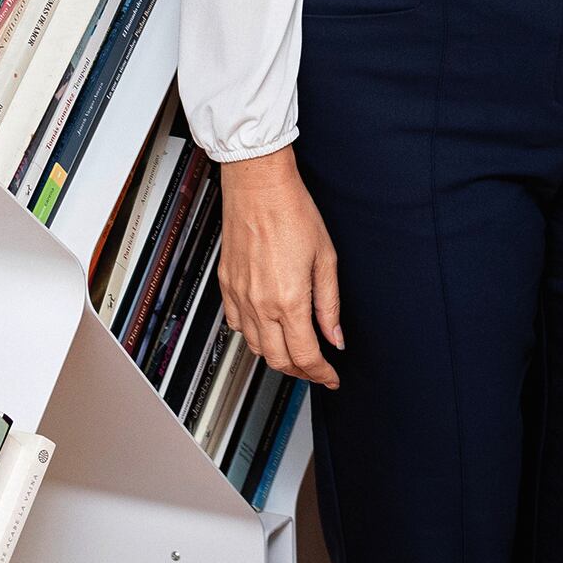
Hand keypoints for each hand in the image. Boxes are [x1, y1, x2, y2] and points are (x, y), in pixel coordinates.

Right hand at [215, 147, 343, 386]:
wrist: (258, 186)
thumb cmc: (293, 212)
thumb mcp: (325, 258)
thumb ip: (329, 304)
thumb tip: (336, 336)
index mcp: (289, 300)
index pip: (305, 355)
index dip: (321, 373)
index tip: (332, 377)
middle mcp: (260, 303)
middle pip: (278, 359)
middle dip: (300, 371)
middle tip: (317, 369)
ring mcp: (240, 295)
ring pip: (254, 347)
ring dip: (276, 356)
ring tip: (295, 352)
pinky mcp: (227, 284)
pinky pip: (237, 324)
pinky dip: (253, 335)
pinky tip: (267, 328)